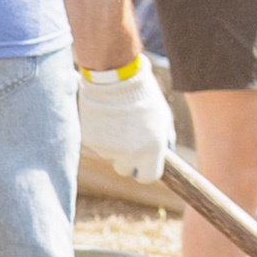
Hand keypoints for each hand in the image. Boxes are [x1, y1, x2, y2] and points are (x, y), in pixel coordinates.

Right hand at [77, 59, 173, 182]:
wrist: (115, 79)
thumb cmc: (144, 96)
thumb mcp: (163, 117)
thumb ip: (165, 138)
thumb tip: (166, 153)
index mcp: (150, 150)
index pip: (147, 177)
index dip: (145, 170)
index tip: (143, 164)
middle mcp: (128, 154)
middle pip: (124, 168)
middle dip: (127, 158)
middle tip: (128, 138)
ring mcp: (107, 149)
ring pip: (109, 155)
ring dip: (113, 144)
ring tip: (117, 120)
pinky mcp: (89, 141)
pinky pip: (96, 145)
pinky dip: (99, 136)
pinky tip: (104, 118)